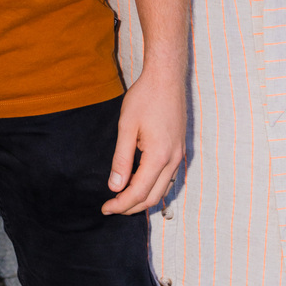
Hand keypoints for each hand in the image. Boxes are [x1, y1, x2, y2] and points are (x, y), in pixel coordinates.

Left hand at [103, 62, 186, 214]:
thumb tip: (115, 187)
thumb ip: (121, 159)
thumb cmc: (145, 98)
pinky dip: (153, 187)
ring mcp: (179, 155)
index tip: (105, 208)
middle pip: (153, 197)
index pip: (138, 192)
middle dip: (131, 207)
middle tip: (111, 207)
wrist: (166, 78)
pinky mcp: (179, 149)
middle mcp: (173, 160)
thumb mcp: (127, 126)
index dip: (121, 204)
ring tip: (123, 199)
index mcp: (159, 156)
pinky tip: (140, 184)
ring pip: (163, 190)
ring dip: (143, 199)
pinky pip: (168, 178)